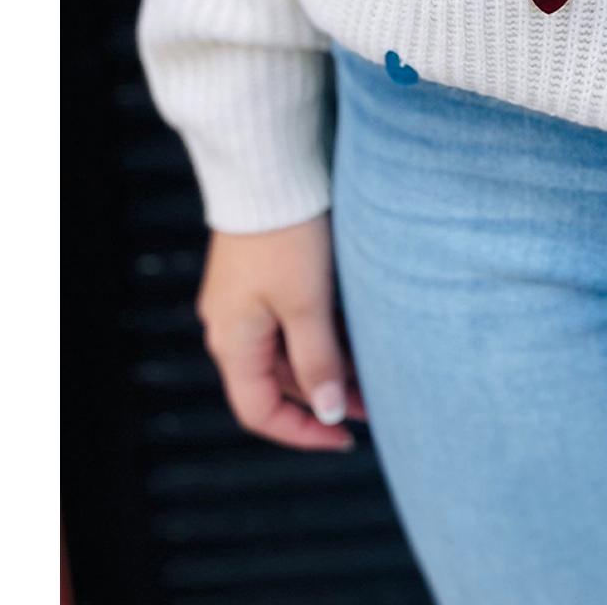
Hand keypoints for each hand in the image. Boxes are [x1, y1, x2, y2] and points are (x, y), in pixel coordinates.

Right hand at [198, 215, 365, 450]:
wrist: (269, 168)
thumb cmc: (287, 236)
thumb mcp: (307, 304)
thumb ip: (318, 362)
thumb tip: (330, 414)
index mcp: (232, 342)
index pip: (260, 411)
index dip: (303, 432)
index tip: (346, 438)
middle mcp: (230, 325)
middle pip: (276, 381)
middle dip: (325, 396)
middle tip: (376, 401)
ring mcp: (242, 299)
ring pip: (285, 349)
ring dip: (326, 364)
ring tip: (374, 370)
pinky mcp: (258, 274)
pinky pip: (287, 320)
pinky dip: (318, 334)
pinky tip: (354, 332)